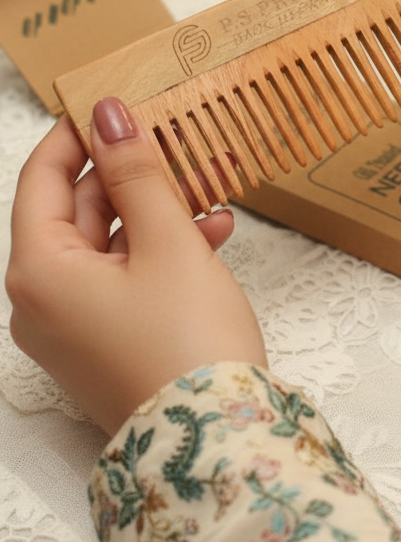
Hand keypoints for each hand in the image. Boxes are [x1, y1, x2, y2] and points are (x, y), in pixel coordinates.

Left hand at [5, 99, 267, 435]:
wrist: (219, 438)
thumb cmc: (188, 342)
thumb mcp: (168, 243)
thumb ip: (138, 175)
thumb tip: (112, 115)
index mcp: (40, 272)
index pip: (41, 179)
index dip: (76, 135)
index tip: (114, 103)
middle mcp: (44, 301)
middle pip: (79, 212)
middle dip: (133, 175)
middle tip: (176, 140)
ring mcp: (76, 327)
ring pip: (112, 245)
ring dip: (159, 212)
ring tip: (211, 185)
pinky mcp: (109, 342)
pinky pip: (127, 278)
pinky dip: (164, 252)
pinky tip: (212, 234)